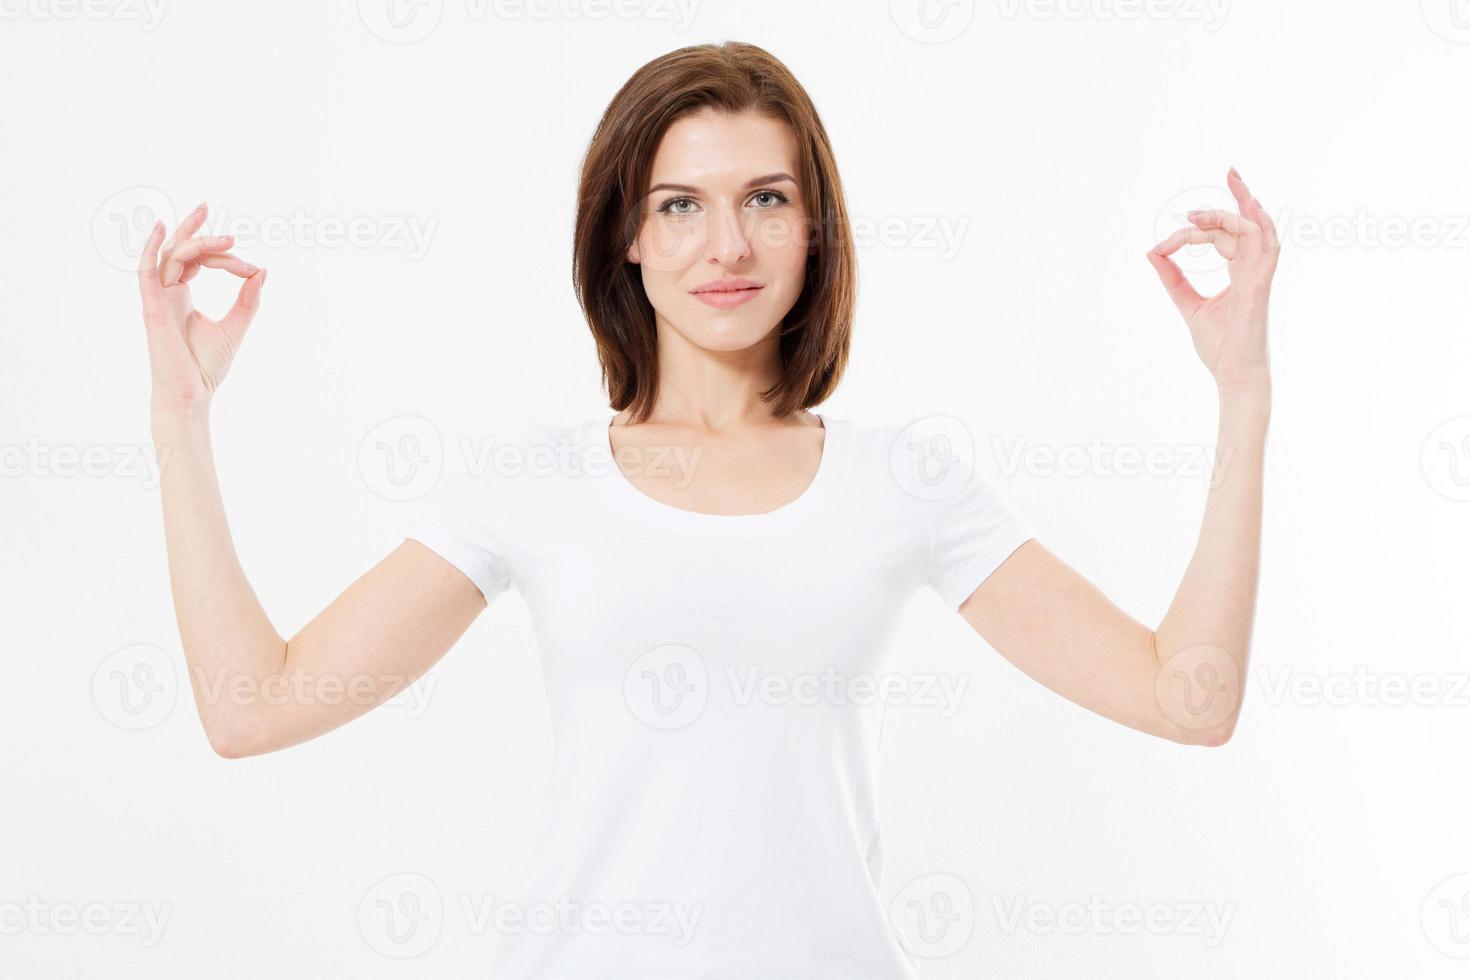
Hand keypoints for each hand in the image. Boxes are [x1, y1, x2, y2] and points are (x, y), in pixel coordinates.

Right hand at [138, 201, 266, 415]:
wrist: (193, 395)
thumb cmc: (206, 367)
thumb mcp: (235, 327)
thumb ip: (248, 300)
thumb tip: (263, 271)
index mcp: (181, 297)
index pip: (197, 261)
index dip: (224, 258)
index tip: (252, 268)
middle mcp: (167, 293)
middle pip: (181, 252)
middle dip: (199, 232)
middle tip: (224, 223)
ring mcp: (158, 299)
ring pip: (172, 257)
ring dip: (197, 242)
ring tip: (227, 239)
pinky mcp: (153, 308)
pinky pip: (145, 271)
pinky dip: (149, 248)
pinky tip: (161, 227)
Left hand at [1147, 168, 1280, 393]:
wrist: (1233, 376)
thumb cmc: (1220, 346)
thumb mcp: (1189, 305)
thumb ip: (1174, 279)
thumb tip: (1153, 253)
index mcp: (1239, 273)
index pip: (1222, 237)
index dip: (1191, 233)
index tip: (1162, 245)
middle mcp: (1253, 270)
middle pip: (1241, 227)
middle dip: (1223, 206)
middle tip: (1191, 207)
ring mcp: (1260, 277)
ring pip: (1255, 231)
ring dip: (1233, 213)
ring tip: (1208, 204)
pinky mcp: (1260, 288)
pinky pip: (1268, 250)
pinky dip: (1261, 227)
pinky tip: (1251, 208)